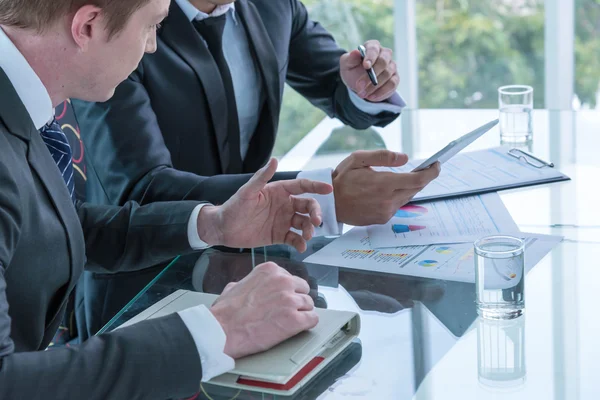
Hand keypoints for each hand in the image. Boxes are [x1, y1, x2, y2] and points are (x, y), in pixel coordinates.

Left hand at [197, 158, 332, 251]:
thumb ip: (262, 177)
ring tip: (307, 236)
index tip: (329, 189)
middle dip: (315, 213)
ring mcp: (283, 221)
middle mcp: (284, 205)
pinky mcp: (279, 235)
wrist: (223, 229)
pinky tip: (301, 247)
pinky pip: (294, 239)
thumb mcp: (248, 192)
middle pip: (307, 206)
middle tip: (316, 222)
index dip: (316, 187)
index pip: (302, 186)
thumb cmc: (234, 207)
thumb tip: (275, 159)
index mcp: (279, 191)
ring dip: (309, 229)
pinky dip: (300, 243)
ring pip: (304, 223)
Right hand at [210, 262, 317, 358]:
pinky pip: (313, 319)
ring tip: (289, 323)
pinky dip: (307, 325)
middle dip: (297, 301)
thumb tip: (248, 286)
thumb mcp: (236, 286)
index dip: (287, 292)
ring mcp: (290, 300)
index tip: (282, 301)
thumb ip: (251, 282)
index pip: (292, 279)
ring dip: (301, 314)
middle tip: (287, 313)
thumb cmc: (225, 312)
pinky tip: (298, 328)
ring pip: (309, 305)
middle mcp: (283, 281)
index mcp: (271, 270)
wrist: (222, 329)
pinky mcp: (294, 319)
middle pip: (303, 290)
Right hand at [333, 150, 439, 225]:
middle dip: (423, 178)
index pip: (418, 180)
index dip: (432, 172)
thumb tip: (405, 158)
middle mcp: (388, 200)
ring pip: (408, 198)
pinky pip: (397, 206)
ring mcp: (386, 211)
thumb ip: (383, 156)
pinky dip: (398, 196)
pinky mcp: (382, 219)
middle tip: (424, 169)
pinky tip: (390, 190)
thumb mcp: (358, 159)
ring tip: (406, 178)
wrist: (329, 204)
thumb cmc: (342, 179)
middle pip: (416, 189)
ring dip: (410, 188)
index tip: (437, 165)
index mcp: (384, 184)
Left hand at [340, 40, 398, 102]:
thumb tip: (356, 52)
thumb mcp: (346, 65)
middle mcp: (385, 54)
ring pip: (387, 74)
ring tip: (362, 94)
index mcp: (372, 47)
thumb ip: (350, 58)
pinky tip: (371, 97)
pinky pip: (392, 85)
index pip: (374, 49)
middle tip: (359, 86)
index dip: (371, 57)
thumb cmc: (352, 70)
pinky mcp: (395, 79)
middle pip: (383, 62)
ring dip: (374, 86)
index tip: (366, 66)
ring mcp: (391, 66)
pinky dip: (382, 92)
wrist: (358, 83)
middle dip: (371, 76)